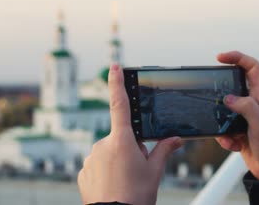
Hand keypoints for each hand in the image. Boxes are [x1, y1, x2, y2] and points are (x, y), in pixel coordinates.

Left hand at [78, 64, 181, 204]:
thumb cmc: (135, 196)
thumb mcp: (154, 172)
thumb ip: (164, 150)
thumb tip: (176, 139)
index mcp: (122, 140)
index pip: (119, 105)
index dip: (117, 83)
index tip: (113, 66)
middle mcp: (102, 145)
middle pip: (121, 137)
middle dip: (130, 148)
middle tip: (137, 170)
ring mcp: (90, 159)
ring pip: (109, 153)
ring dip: (118, 161)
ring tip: (125, 182)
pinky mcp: (83, 172)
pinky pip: (98, 166)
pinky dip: (106, 172)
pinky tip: (114, 186)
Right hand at [215, 51, 258, 179]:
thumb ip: (246, 108)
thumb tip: (228, 98)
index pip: (252, 67)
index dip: (237, 58)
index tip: (220, 58)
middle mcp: (255, 103)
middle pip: (234, 86)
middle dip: (221, 92)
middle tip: (211, 96)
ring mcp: (247, 117)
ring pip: (225, 109)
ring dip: (221, 122)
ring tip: (228, 134)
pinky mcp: (241, 130)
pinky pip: (225, 128)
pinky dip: (225, 137)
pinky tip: (234, 145)